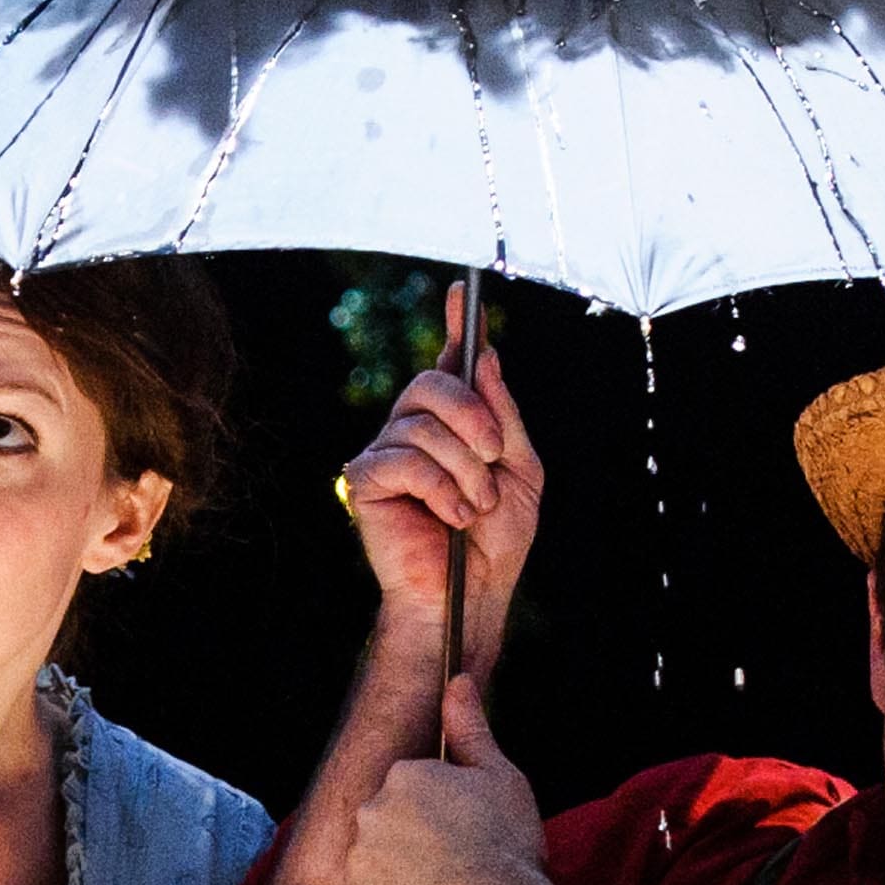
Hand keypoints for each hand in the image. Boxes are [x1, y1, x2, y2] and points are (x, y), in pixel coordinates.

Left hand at [340, 679, 548, 884]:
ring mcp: (360, 864)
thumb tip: (457, 680)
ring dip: (405, 882)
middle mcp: (370, 814)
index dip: (445, 813)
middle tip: (461, 866)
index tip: (470, 833)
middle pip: (392, 827)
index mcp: (404, 776)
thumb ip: (471, 729)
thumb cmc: (504, 845)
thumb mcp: (500, 777)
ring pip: (380, 869)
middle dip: (418, 844)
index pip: (415, 790)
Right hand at [342, 297, 543, 648]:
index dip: (456, 323)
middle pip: (433, 381)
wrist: (470, 595)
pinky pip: (403, 459)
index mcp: (455, 422)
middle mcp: (414, 427)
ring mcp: (386, 451)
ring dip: (465, 471)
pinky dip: (439, 490)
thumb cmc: (495, 541)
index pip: (452, 362)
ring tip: (474, 509)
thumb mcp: (520, 469)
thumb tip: (484, 355)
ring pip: (423, 426)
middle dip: (473, 418)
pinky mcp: (365, 480)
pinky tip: (449, 518)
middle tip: (493, 458)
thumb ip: (502, 414)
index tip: (463, 289)